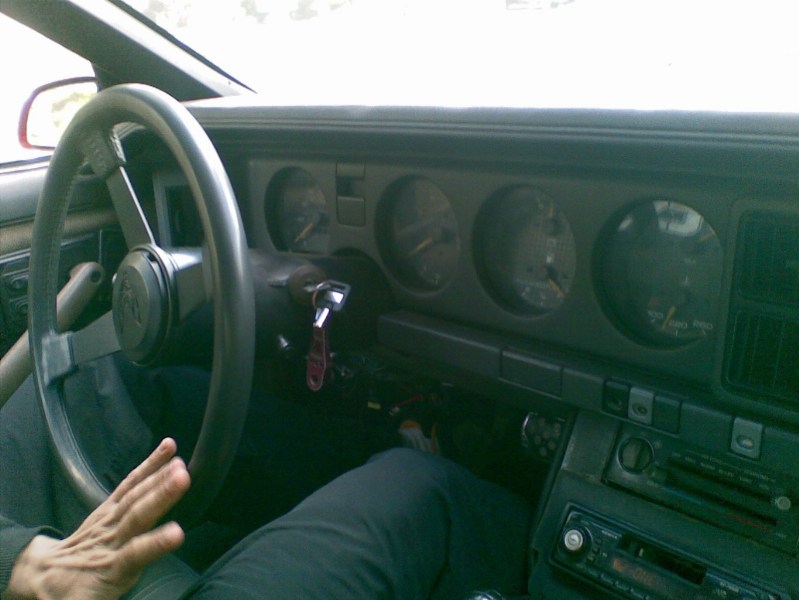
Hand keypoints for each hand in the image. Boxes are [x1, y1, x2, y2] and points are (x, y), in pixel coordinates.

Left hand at [6, 438, 189, 599]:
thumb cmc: (75, 595)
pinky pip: (129, 484)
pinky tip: (169, 449)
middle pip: (136, 516)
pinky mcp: (108, 507)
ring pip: (133, 497)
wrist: (45, 576)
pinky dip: (148, 465)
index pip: (134, 554)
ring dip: (157, 478)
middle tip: (183, 477)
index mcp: (110, 569)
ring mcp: (108, 520)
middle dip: (159, 496)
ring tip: (180, 464)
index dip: (154, 544)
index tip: (177, 533)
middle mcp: (110, 540)